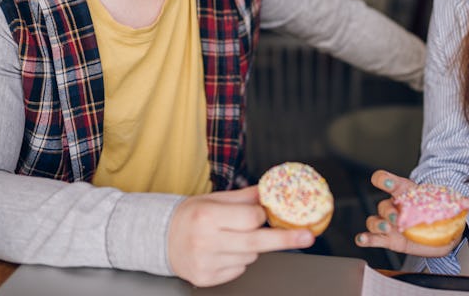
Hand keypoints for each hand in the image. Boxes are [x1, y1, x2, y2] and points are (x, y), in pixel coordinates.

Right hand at [167, 186, 314, 286]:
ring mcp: (205, 262)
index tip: (261, 214)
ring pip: (250, 256)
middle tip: (307, 236)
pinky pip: (239, 269)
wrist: (161, 238)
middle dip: (285, 239)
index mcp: (207, 216)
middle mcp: (205, 241)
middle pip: (256, 242)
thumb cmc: (192, 215)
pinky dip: (240, 259)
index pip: (249, 219)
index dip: (260, 216)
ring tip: (231, 237)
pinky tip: (224, 250)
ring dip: (252, 246)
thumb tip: (273, 189)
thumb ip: (246, 196)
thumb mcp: (215, 199)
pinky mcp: (205, 278)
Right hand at [355, 170, 461, 257]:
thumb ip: (457, 203)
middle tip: (397, 217)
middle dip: (388, 210)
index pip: (391, 181)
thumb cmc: (440, 214)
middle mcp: (395, 207)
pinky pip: (373, 237)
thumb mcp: (450, 206)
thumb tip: (468, 201)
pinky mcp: (389, 239)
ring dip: (376, 223)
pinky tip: (363, 239)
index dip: (386, 180)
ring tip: (385, 228)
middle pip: (383, 204)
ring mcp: (390, 224)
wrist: (440, 232)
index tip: (386, 181)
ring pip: (374, 220)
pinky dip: (366, 238)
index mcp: (407, 193)